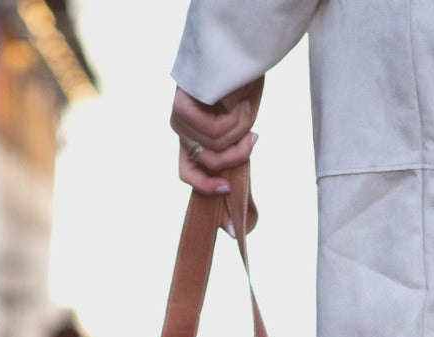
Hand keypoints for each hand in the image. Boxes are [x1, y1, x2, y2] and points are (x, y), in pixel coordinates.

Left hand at [170, 78, 263, 195]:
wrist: (237, 51)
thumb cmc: (242, 87)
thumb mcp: (242, 125)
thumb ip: (235, 148)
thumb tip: (234, 178)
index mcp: (192, 138)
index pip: (188, 173)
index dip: (207, 186)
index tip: (227, 188)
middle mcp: (181, 129)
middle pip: (211, 162)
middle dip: (239, 153)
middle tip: (255, 136)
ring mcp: (179, 118)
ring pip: (217, 145)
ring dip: (241, 129)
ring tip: (246, 107)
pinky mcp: (182, 107)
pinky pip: (215, 130)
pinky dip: (235, 119)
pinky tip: (238, 101)